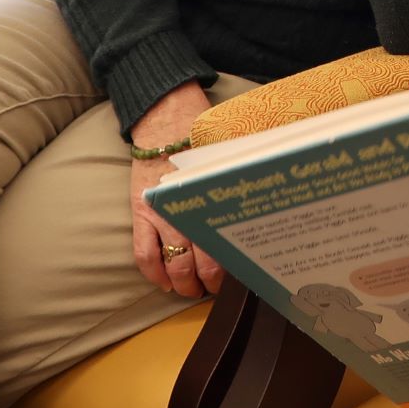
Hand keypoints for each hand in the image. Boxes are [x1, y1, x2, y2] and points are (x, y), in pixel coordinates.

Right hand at [129, 83, 224, 296]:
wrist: (166, 116)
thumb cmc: (204, 136)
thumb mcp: (228, 161)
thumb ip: (241, 186)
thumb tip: (267, 205)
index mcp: (212, 197)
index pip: (225, 240)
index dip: (234, 264)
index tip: (244, 274)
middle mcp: (187, 210)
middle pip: (201, 261)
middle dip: (210, 283)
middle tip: (217, 291)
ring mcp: (161, 214)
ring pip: (173, 264)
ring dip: (184, 284)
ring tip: (193, 291)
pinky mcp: (140, 213)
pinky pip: (143, 253)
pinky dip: (154, 274)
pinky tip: (164, 285)